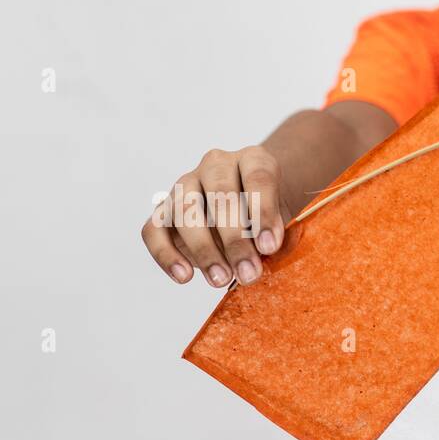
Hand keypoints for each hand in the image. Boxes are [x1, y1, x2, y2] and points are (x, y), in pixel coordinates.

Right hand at [141, 145, 289, 286]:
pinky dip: (166, 254)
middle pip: (220, 194)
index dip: (263, 213)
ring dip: (203, 249)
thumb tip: (262, 254)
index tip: (269, 248)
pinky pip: (154, 229)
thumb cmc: (270, 218)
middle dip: (235, 239)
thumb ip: (276, 235)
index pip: (258, 177)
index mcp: (253, 159)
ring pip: (185, 210)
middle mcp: (217, 165)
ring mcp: (186, 183)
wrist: (250, 212)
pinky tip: (184, 277)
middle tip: (248, 273)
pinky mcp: (163, 208)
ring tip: (221, 279)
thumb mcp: (283, 223)